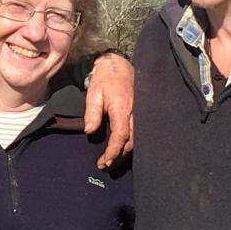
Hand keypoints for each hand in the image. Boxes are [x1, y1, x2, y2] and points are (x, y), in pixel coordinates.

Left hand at [84, 52, 133, 168]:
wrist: (117, 65)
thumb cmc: (104, 79)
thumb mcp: (93, 94)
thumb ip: (92, 113)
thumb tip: (89, 132)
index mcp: (122, 108)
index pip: (121, 136)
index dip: (113, 151)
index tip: (104, 161)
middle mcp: (135, 112)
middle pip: (131, 142)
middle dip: (119, 156)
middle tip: (104, 165)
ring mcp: (140, 113)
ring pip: (137, 139)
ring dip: (125, 152)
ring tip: (110, 159)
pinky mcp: (141, 113)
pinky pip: (138, 132)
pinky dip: (130, 143)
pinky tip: (121, 148)